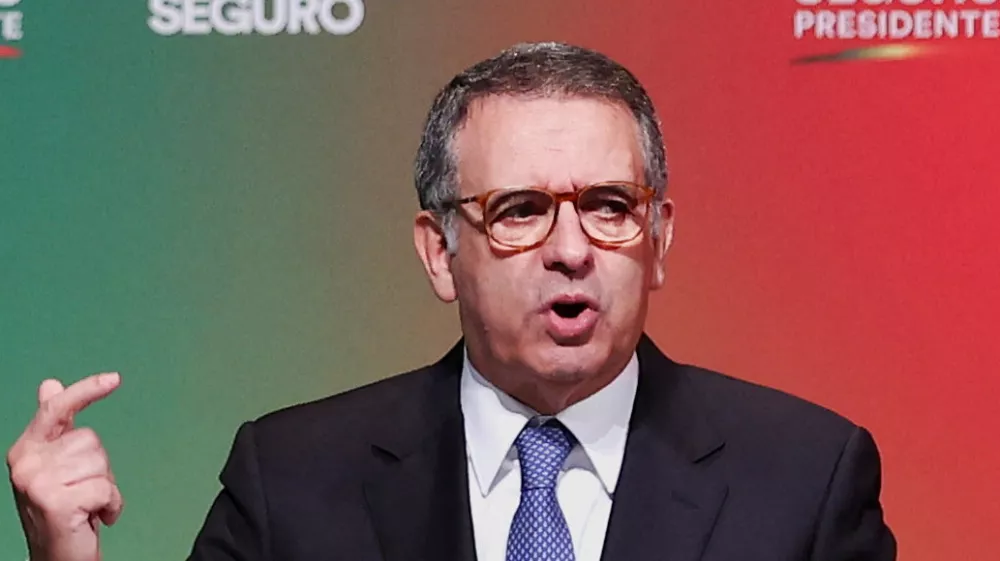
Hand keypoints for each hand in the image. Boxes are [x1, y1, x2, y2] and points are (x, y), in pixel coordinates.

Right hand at [6, 373, 124, 560]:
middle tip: (83, 492)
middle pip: (91, 440)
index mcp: (26, 450)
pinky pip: (106, 488)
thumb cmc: (63, 511)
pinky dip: (112, 505)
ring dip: (105, 487)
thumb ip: (55, 428)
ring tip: (87, 506)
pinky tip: (97, 517)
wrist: (57, 558)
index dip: (85, 390)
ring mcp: (37, 482)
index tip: (114, 379)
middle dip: (99, 467)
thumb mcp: (55, 467)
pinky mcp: (56, 501)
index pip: (57, 409)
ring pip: (101, 463)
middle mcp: (26, 462)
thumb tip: (50, 385)